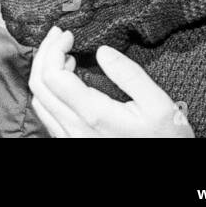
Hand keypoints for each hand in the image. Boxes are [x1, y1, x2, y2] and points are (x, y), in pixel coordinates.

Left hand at [29, 27, 194, 137]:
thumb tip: (102, 51)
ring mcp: (70, 138)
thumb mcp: (158, 105)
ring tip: (62, 55)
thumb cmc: (166, 140)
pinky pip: (47, 115)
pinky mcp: (72, 143)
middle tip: (58, 36)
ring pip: (39, 101)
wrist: (166, 172)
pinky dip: (48, 91)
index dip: (54, 49)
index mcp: (93, 114)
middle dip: (45, 54)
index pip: (52, 75)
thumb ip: (129, 74)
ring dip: (44, 73)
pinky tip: (65, 81)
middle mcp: (74, 128)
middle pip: (39, 85)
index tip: (67, 34)